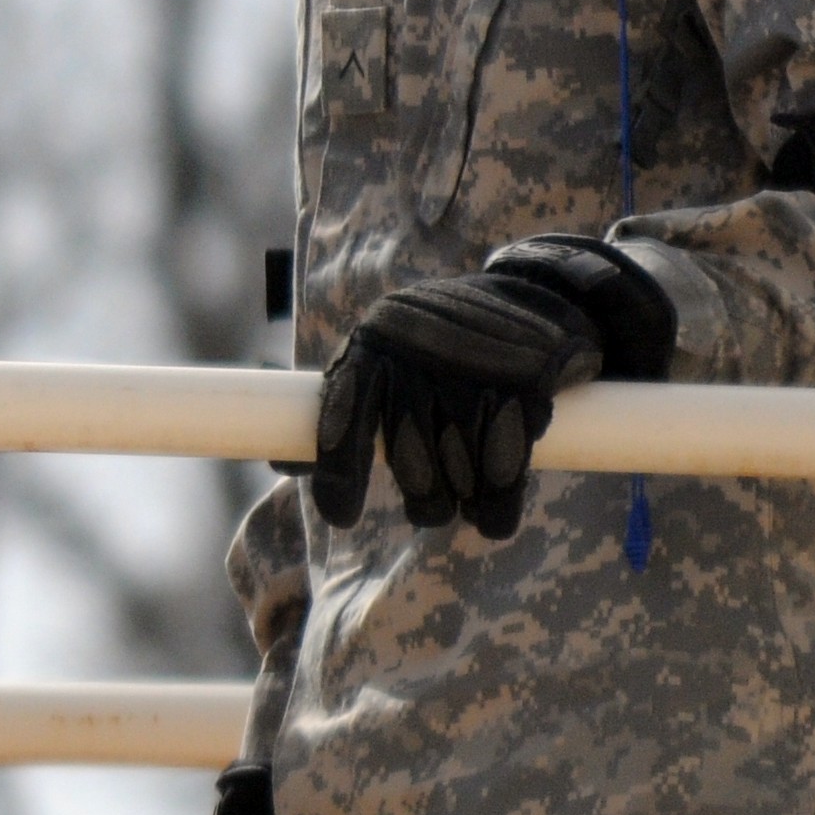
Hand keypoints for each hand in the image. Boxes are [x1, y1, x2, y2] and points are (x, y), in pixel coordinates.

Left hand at [310, 236, 672, 537]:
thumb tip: (281, 463)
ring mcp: (473, 365)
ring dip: (464, 501)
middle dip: (420, 497)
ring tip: (468, 508)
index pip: (343, 411)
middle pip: (408, 453)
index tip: (340, 517)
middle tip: (427, 511)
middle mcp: (417, 352)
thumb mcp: (383, 358)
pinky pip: (505, 463)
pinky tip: (494, 515)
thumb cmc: (440, 343)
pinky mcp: (525, 381)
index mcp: (372, 344)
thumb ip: (340, 408)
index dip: (338, 469)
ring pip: (458, 466)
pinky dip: (499, 501)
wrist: (533, 298)